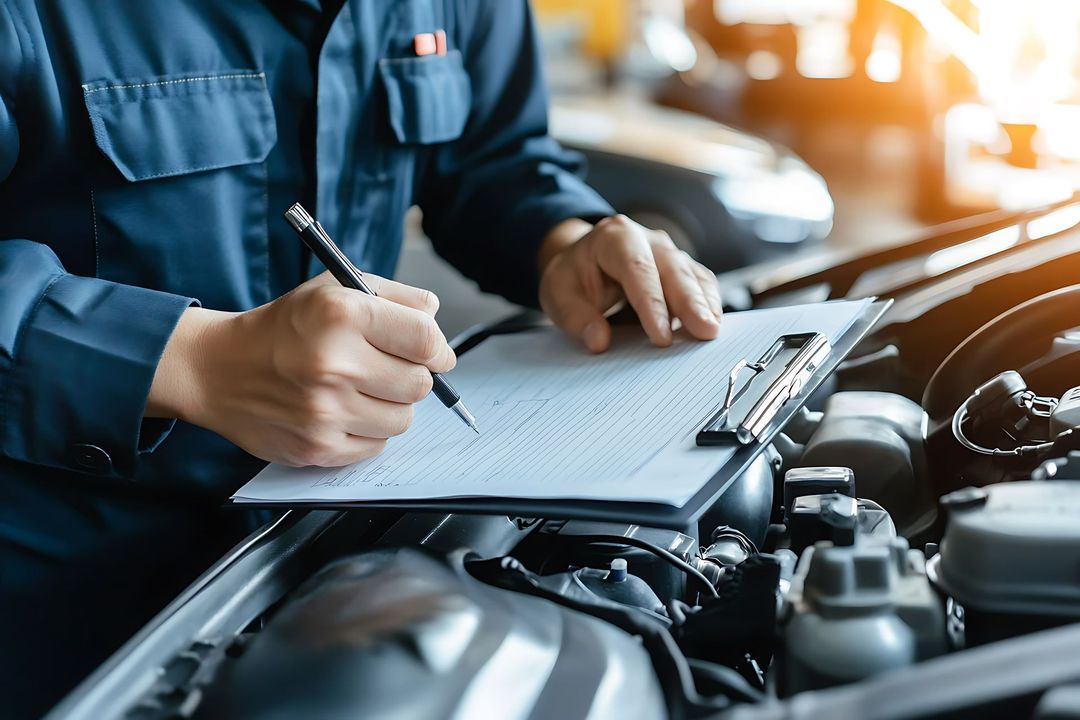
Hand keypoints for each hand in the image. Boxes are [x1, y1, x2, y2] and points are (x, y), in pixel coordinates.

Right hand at [146, 272, 454, 466]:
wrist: (219, 369)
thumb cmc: (284, 328)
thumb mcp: (334, 290)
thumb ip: (394, 296)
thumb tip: (434, 314)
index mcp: (341, 314)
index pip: (425, 339)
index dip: (437, 348)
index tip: (435, 353)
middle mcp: (333, 363)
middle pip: (420, 383)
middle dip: (411, 376)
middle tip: (386, 369)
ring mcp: (325, 410)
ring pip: (403, 419)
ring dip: (390, 406)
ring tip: (359, 390)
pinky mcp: (318, 446)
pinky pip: (377, 446)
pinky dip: (368, 431)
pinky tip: (342, 411)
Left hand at [538, 215, 722, 352]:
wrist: (583, 260)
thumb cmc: (573, 276)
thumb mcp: (558, 294)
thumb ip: (575, 316)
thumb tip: (598, 340)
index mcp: (615, 238)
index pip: (637, 269)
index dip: (652, 304)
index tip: (661, 337)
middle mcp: (648, 239)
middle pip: (673, 269)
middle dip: (691, 302)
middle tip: (705, 332)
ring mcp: (668, 252)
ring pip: (692, 275)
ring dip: (705, 303)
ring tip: (713, 332)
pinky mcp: (680, 268)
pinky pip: (700, 282)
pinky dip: (708, 303)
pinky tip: (712, 324)